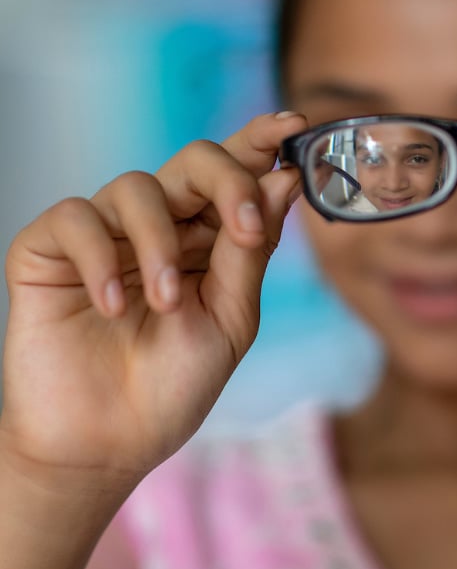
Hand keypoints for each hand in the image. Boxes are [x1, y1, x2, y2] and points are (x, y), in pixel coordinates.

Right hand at [1, 112, 305, 488]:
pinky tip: (110, 306)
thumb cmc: (173, 384)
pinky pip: (74, 217)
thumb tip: (282, 179)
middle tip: (244, 229)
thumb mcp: (229, 318)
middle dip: (226, 182)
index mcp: (207, 240)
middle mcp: (159, 227)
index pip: (234, 173)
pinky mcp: (48, 251)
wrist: (106, 444)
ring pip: (135, 186)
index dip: (260, 141)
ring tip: (166, 303)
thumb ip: (250, 250)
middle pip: (192, 161)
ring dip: (161, 243)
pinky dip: (99, 257)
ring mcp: (104, 236)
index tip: (295, 123)